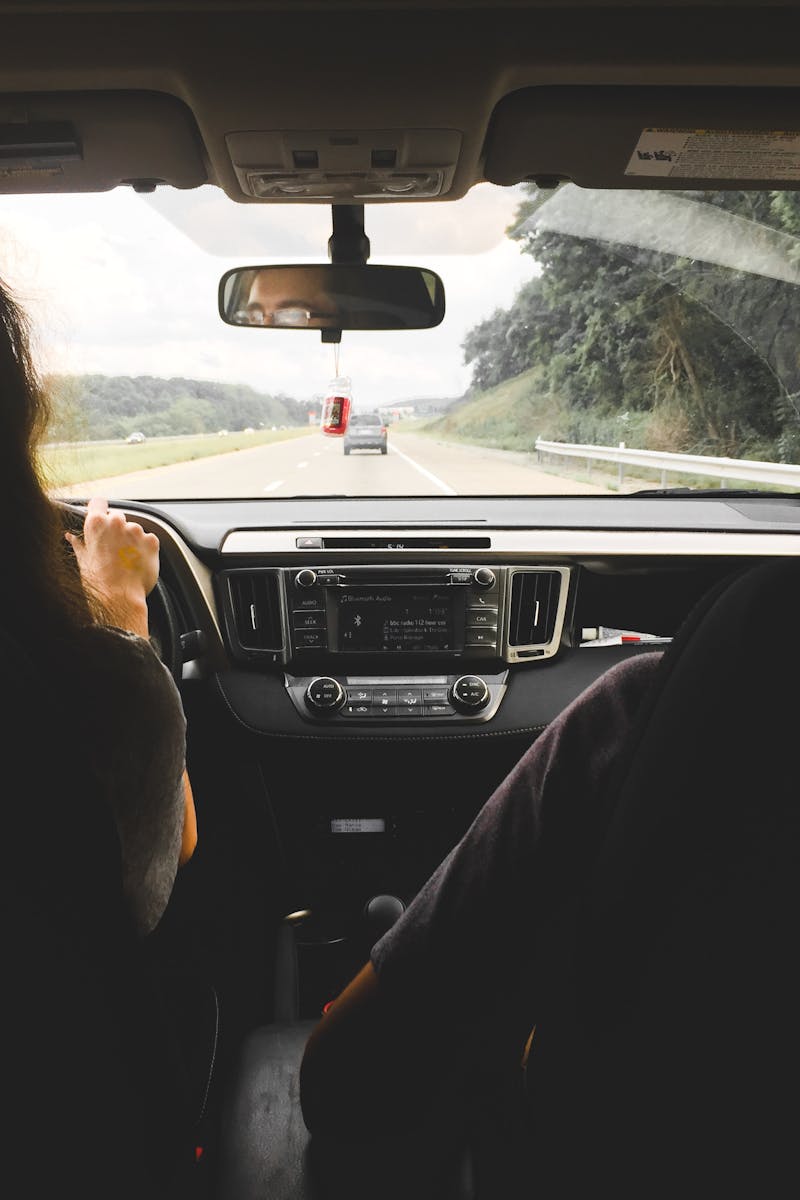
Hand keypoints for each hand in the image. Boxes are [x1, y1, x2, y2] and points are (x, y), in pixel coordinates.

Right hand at [65, 497, 159, 635]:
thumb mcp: (82, 560)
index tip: (100, 516)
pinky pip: (148, 539)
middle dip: (116, 528)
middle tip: (113, 548)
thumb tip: (71, 536)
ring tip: (125, 559)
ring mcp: (136, 530)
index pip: (98, 502)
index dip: (99, 509)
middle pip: (117, 517)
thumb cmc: (98, 581)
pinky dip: (144, 547)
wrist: (119, 597)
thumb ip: (79, 543)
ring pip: (134, 529)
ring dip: (131, 539)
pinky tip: (136, 561)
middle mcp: (117, 522)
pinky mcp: (152, 540)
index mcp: (97, 523)